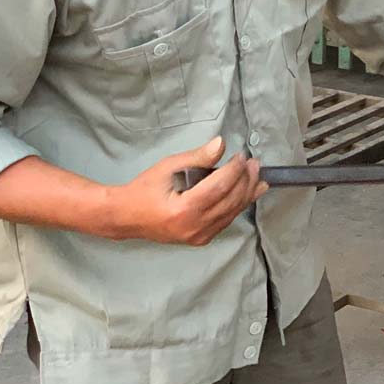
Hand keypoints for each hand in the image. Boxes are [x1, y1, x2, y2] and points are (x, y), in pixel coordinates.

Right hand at [109, 137, 265, 244]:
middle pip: (231, 200)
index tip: (241, 156)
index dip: (235, 169)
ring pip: (232, 212)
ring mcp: (198, 236)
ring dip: (247, 193)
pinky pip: (225, 220)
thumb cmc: (145, 189)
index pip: (220, 186)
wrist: (126, 217)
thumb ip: (198, 157)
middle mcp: (194, 227)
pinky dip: (238, 205)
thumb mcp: (168, 167)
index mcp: (184, 209)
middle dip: (246, 180)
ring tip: (258, 177)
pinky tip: (247, 193)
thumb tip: (221, 144)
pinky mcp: (201, 239)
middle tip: (254, 164)